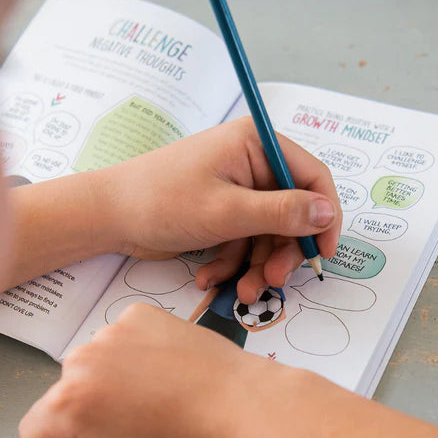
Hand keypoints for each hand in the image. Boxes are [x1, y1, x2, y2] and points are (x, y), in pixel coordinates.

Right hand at [18, 303, 275, 437]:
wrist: (242, 406)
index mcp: (67, 401)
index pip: (35, 432)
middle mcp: (82, 355)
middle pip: (64, 397)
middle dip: (89, 417)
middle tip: (140, 429)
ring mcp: (113, 328)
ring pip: (93, 366)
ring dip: (111, 384)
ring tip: (158, 400)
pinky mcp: (142, 313)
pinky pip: (120, 339)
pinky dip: (134, 355)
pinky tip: (166, 371)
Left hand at [101, 117, 341, 302]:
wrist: (109, 217)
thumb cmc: (162, 201)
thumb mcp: (226, 211)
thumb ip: (281, 213)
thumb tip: (327, 213)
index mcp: (257, 145)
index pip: (312, 176)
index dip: (324, 216)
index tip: (323, 253)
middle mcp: (252, 165)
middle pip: (291, 213)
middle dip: (282, 252)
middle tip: (273, 281)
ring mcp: (237, 192)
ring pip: (267, 235)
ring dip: (256, 267)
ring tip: (241, 291)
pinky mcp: (223, 215)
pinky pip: (244, 243)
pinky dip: (232, 264)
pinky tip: (210, 278)